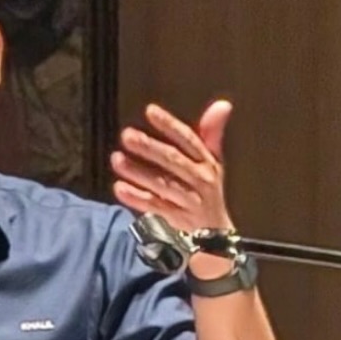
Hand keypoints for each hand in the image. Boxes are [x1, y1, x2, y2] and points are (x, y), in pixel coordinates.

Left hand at [111, 100, 233, 235]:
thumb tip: (223, 105)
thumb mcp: (213, 162)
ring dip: (138, 172)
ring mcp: (189, 200)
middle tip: (127, 136)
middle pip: (173, 161)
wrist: (215, 234)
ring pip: (162, 184)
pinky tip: (119, 188)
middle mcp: (200, 180)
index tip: (150, 111)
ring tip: (117, 159)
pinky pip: (155, 206)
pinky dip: (137, 198)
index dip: (170, 125)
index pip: (188, 139)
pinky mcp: (177, 218)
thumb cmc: (208, 190)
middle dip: (150, 147)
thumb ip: (212, 133)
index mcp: (207, 162)